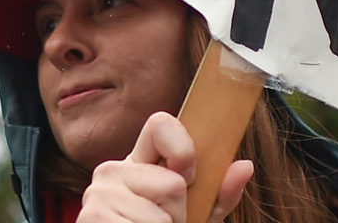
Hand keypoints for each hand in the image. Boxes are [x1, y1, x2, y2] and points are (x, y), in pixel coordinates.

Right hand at [79, 112, 254, 222]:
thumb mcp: (199, 215)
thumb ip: (220, 193)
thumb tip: (245, 166)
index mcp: (139, 162)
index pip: (160, 124)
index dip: (182, 148)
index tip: (188, 177)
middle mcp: (113, 170)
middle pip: (172, 182)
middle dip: (180, 212)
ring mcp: (99, 193)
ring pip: (160, 212)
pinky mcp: (92, 216)